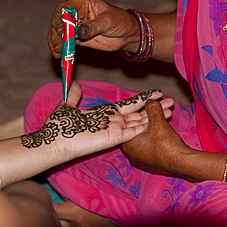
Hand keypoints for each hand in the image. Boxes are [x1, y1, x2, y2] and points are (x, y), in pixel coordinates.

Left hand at [21, 82, 173, 160]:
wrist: (55, 141)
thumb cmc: (60, 126)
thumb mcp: (68, 106)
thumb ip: (74, 96)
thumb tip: (76, 85)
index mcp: (106, 113)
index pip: (130, 104)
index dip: (144, 99)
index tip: (158, 93)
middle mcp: (114, 121)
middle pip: (140, 113)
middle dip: (155, 107)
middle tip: (171, 102)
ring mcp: (116, 130)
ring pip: (140, 121)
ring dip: (155, 116)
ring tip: (170, 110)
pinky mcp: (115, 137)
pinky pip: (134, 130)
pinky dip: (146, 125)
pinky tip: (158, 120)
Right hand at [48, 0, 139, 57]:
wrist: (127, 34)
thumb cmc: (120, 21)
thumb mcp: (108, 21)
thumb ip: (93, 26)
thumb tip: (79, 33)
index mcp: (83, 3)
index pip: (65, 7)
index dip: (59, 17)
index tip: (60, 29)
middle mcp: (77, 13)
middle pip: (60, 21)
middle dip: (56, 32)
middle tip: (56, 43)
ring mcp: (77, 26)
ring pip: (61, 33)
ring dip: (57, 42)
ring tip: (56, 52)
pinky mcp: (79, 38)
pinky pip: (68, 43)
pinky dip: (63, 49)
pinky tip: (59, 54)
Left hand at [121, 99, 192, 175]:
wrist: (183, 163)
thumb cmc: (167, 144)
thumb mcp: (159, 122)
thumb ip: (153, 109)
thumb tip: (150, 100)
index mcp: (128, 144)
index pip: (133, 122)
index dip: (144, 109)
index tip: (153, 101)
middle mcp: (132, 153)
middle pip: (141, 128)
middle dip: (153, 115)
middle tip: (164, 105)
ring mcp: (142, 159)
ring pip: (148, 135)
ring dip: (158, 123)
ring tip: (170, 112)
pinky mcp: (152, 161)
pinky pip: (152, 143)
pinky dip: (158, 133)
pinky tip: (167, 124)